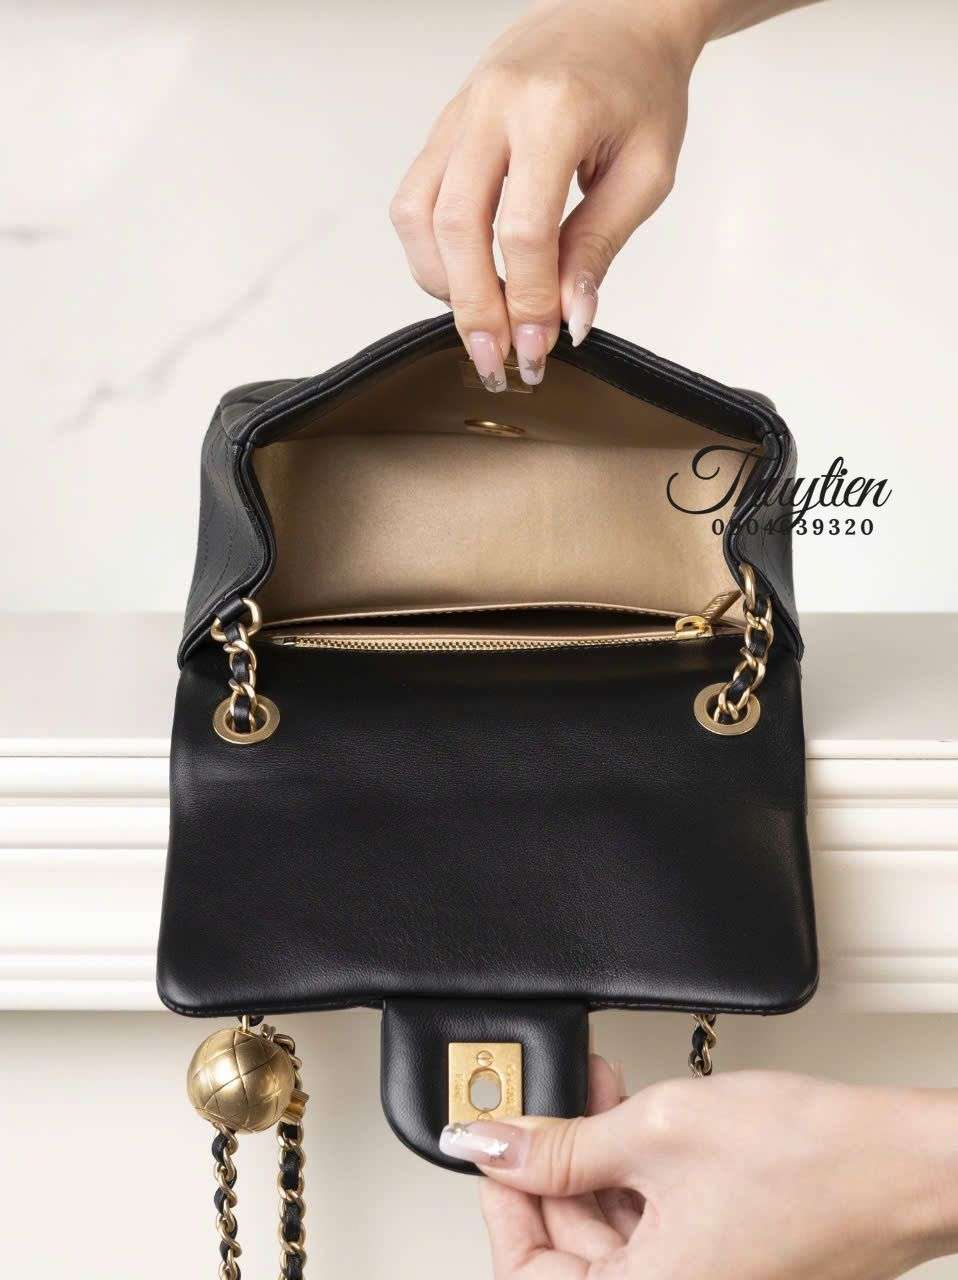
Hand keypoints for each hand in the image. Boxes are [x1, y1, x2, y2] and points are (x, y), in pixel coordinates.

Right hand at [390, 0, 702, 388]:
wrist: (617, 14)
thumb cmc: (640, 87)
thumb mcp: (647, 171)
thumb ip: (600, 245)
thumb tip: (568, 319)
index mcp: (555, 111)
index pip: (524, 231)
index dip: (528, 302)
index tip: (539, 351)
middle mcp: (493, 105)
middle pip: (459, 228)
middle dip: (475, 308)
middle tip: (496, 361)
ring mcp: (459, 112)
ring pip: (418, 214)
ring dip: (441, 284)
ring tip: (478, 323)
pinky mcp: (443, 125)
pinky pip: (412, 197)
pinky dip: (428, 252)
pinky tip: (461, 279)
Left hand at [439, 1057, 957, 1278]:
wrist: (899, 1160)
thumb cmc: (810, 1160)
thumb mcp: (656, 1132)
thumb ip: (562, 1144)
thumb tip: (492, 1146)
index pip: (529, 1274)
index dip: (502, 1205)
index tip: (496, 1150)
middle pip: (571, 1249)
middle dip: (552, 1167)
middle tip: (546, 1105)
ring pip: (613, 1231)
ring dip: (594, 1160)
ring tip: (595, 1091)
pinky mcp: (726, 1259)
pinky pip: (655, 1224)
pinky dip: (635, 1171)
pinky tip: (631, 1114)